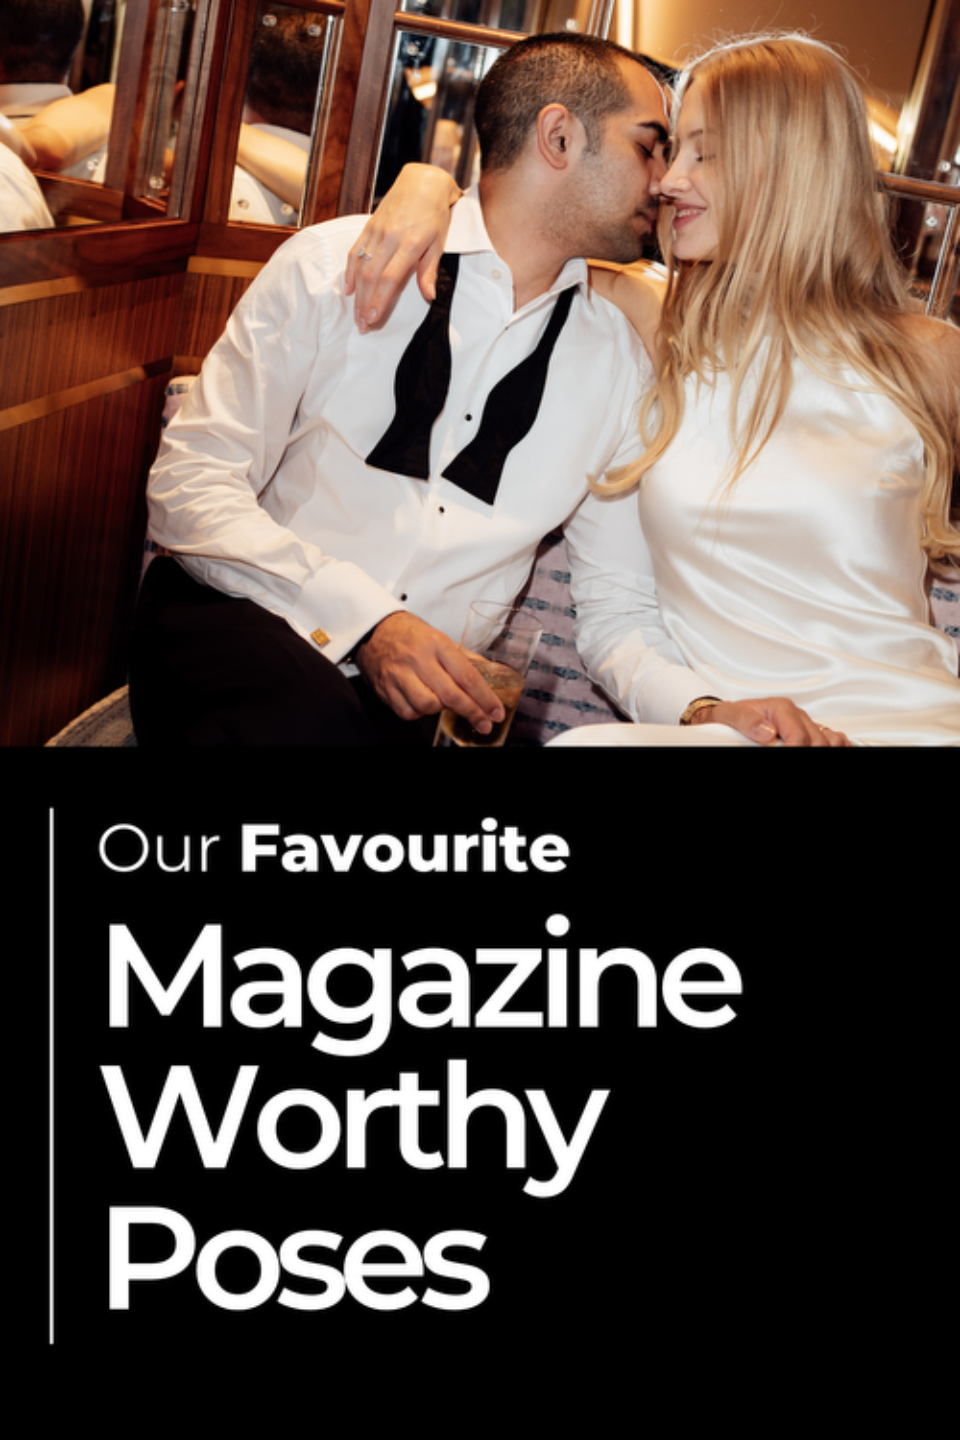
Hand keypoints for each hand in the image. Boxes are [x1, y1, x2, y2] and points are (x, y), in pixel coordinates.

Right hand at [344, 164, 460, 330]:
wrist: (423, 182)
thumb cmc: (435, 215)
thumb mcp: (439, 243)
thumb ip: (429, 271)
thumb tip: (429, 296)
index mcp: (409, 244)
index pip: (389, 278)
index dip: (379, 301)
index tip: (373, 319)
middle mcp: (390, 238)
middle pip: (371, 276)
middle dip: (364, 303)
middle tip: (361, 324)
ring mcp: (377, 231)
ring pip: (360, 266)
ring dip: (356, 292)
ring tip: (355, 313)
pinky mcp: (369, 225)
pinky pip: (355, 250)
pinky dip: (349, 271)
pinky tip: (348, 288)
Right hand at [356, 612, 504, 732]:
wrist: (374, 630)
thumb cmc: (410, 635)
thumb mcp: (440, 638)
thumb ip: (465, 658)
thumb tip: (493, 672)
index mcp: (437, 644)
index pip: (467, 676)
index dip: (485, 698)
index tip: (496, 712)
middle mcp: (418, 658)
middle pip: (450, 695)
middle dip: (472, 712)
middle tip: (484, 724)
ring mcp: (399, 674)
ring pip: (428, 706)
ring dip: (441, 710)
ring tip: (443, 703)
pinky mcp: (385, 688)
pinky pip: (408, 712)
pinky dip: (419, 713)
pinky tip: (422, 704)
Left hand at [689, 697, 851, 746]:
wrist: (728, 716)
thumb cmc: (731, 716)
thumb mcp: (729, 715)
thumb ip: (746, 720)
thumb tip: (767, 732)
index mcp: (780, 707)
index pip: (799, 736)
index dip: (795, 749)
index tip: (785, 754)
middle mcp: (796, 714)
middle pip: (816, 741)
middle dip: (807, 750)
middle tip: (788, 753)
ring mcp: (805, 721)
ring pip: (829, 739)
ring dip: (822, 747)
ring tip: (806, 751)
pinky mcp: (808, 729)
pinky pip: (833, 736)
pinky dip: (835, 744)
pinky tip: (825, 748)